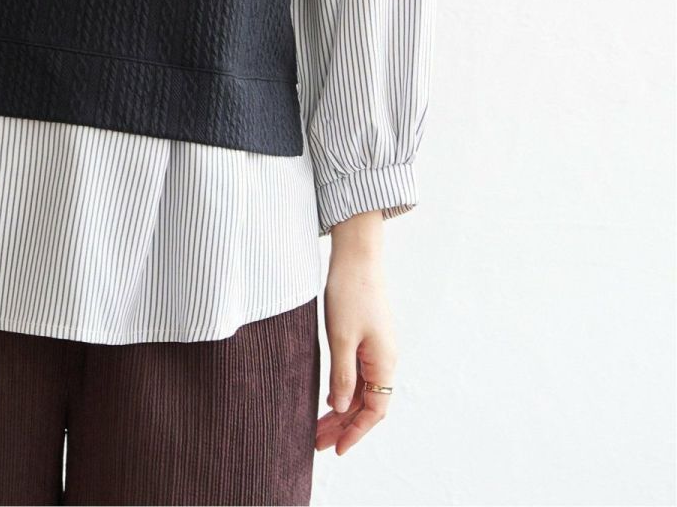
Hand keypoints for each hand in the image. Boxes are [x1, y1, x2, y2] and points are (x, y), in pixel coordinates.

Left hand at [315, 224, 396, 456]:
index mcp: (384, 361)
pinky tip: (328, 396)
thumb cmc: (350, 291)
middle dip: (343, 426)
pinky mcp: (366, 336)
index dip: (355, 433)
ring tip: (317, 426)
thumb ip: (342, 374)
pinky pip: (358, 372)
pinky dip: (343, 388)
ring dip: (342, 409)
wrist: (357, 253)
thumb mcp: (340, 336)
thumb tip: (341, 407)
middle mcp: (385, 358)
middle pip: (367, 403)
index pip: (374, 410)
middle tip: (317, 443)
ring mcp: (377, 347)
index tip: (335, 449)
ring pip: (361, 389)